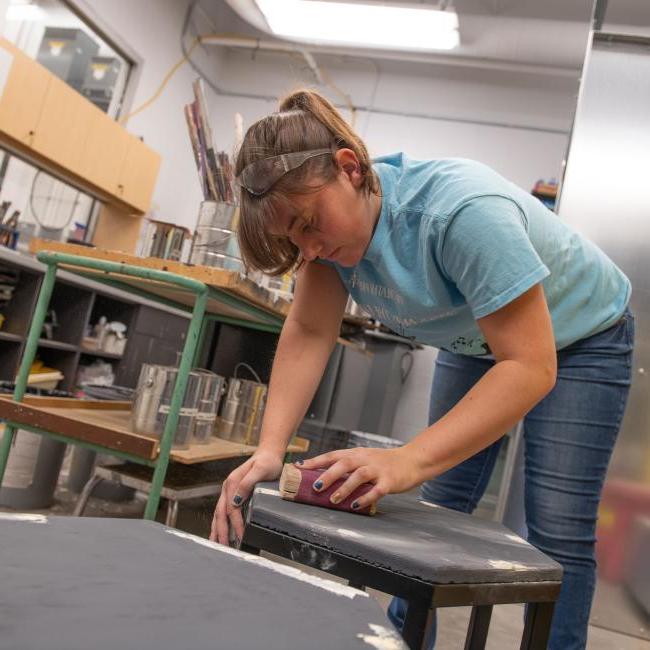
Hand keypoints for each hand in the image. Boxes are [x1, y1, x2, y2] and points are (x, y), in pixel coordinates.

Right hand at [210, 449, 283, 544]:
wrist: (268, 454)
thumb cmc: (267, 462)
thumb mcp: (261, 469)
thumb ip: (248, 483)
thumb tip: (236, 500)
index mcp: (232, 483)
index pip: (232, 509)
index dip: (236, 524)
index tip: (240, 537)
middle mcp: (227, 488)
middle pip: (221, 514)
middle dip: (221, 531)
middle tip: (224, 547)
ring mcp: (228, 491)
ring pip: (218, 514)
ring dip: (217, 529)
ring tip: (216, 544)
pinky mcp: (232, 494)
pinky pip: (223, 511)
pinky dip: (220, 523)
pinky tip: (219, 532)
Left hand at [298, 445, 422, 511]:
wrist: (412, 460)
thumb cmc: (384, 462)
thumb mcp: (364, 459)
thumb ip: (348, 466)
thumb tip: (323, 478)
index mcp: (356, 454)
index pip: (333, 455)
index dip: (316, 461)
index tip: (300, 467)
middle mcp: (365, 459)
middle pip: (344, 463)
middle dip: (329, 474)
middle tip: (316, 486)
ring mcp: (378, 470)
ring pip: (359, 476)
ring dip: (345, 487)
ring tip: (333, 499)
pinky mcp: (389, 482)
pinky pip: (376, 490)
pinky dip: (365, 498)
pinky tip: (355, 505)